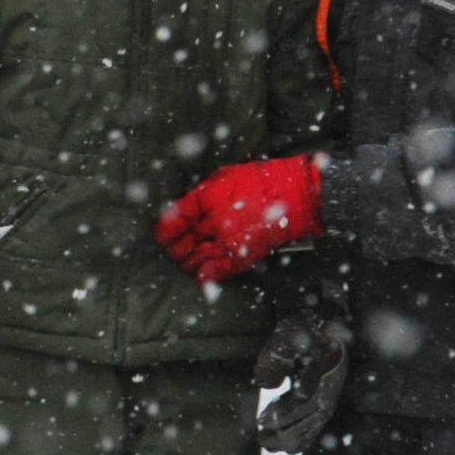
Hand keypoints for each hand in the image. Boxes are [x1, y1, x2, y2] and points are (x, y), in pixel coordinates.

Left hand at [155, 155, 323, 282]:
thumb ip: (201, 195)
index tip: (163, 235)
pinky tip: (201, 275)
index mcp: (206, 199)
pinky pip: (216, 272)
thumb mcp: (222, 178)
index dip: (166, 229)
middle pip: (183, 242)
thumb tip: (183, 210)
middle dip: (175, 248)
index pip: (176, 218)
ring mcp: (228, 241)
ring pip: (196, 259)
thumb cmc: (257, 182)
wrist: (292, 196)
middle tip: (171, 249)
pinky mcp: (242, 255)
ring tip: (184, 261)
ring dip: (188, 262)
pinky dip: (205, 276)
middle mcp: (214, 222)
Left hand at [254, 313, 348, 453]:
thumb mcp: (286, 336)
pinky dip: (305, 436)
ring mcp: (332, 392)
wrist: (329, 319)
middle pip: (310, 416)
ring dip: (294, 438)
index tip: (262, 421)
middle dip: (286, 431)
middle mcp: (331, 384)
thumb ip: (274, 358)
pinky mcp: (328, 396)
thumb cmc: (304, 326)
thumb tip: (264, 385)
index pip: (304, 397)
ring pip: (314, 422)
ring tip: (270, 446)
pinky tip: (289, 448)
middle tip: (261, 441)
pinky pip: (318, 421)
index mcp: (323, 368)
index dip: (284, 412)